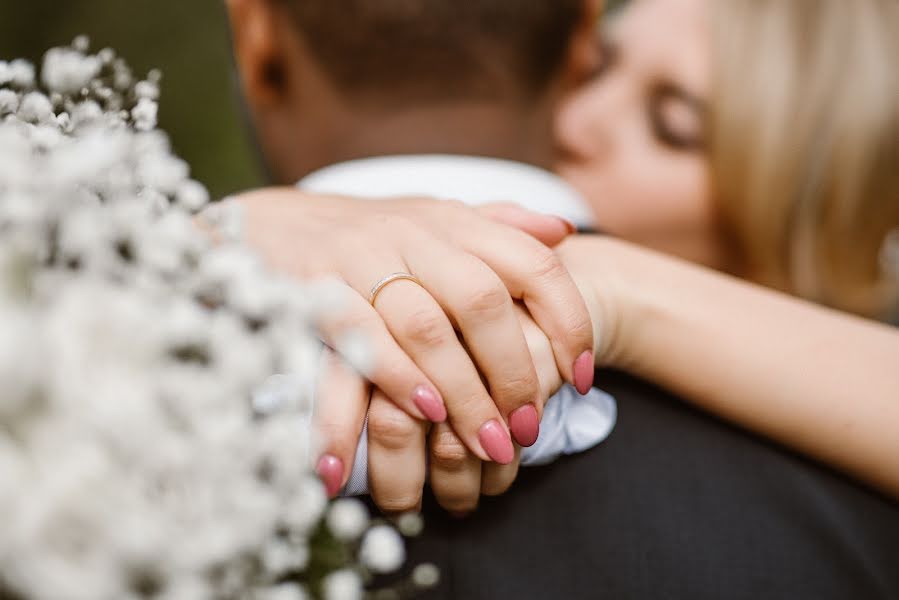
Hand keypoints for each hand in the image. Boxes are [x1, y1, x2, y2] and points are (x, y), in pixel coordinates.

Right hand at [232, 189, 593, 490]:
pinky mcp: (315, 286)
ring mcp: (363, 258)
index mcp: (454, 223)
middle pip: (484, 302)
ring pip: (427, 326)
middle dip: (514, 372)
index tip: (583, 376)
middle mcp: (415, 235)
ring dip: (462, 392)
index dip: (569, 320)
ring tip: (487, 446)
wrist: (269, 226)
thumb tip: (564, 232)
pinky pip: (361, 334)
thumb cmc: (368, 236)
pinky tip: (421, 415)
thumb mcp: (435, 220)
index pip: (533, 263)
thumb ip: (499, 225)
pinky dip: (394, 376)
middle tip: (527, 431)